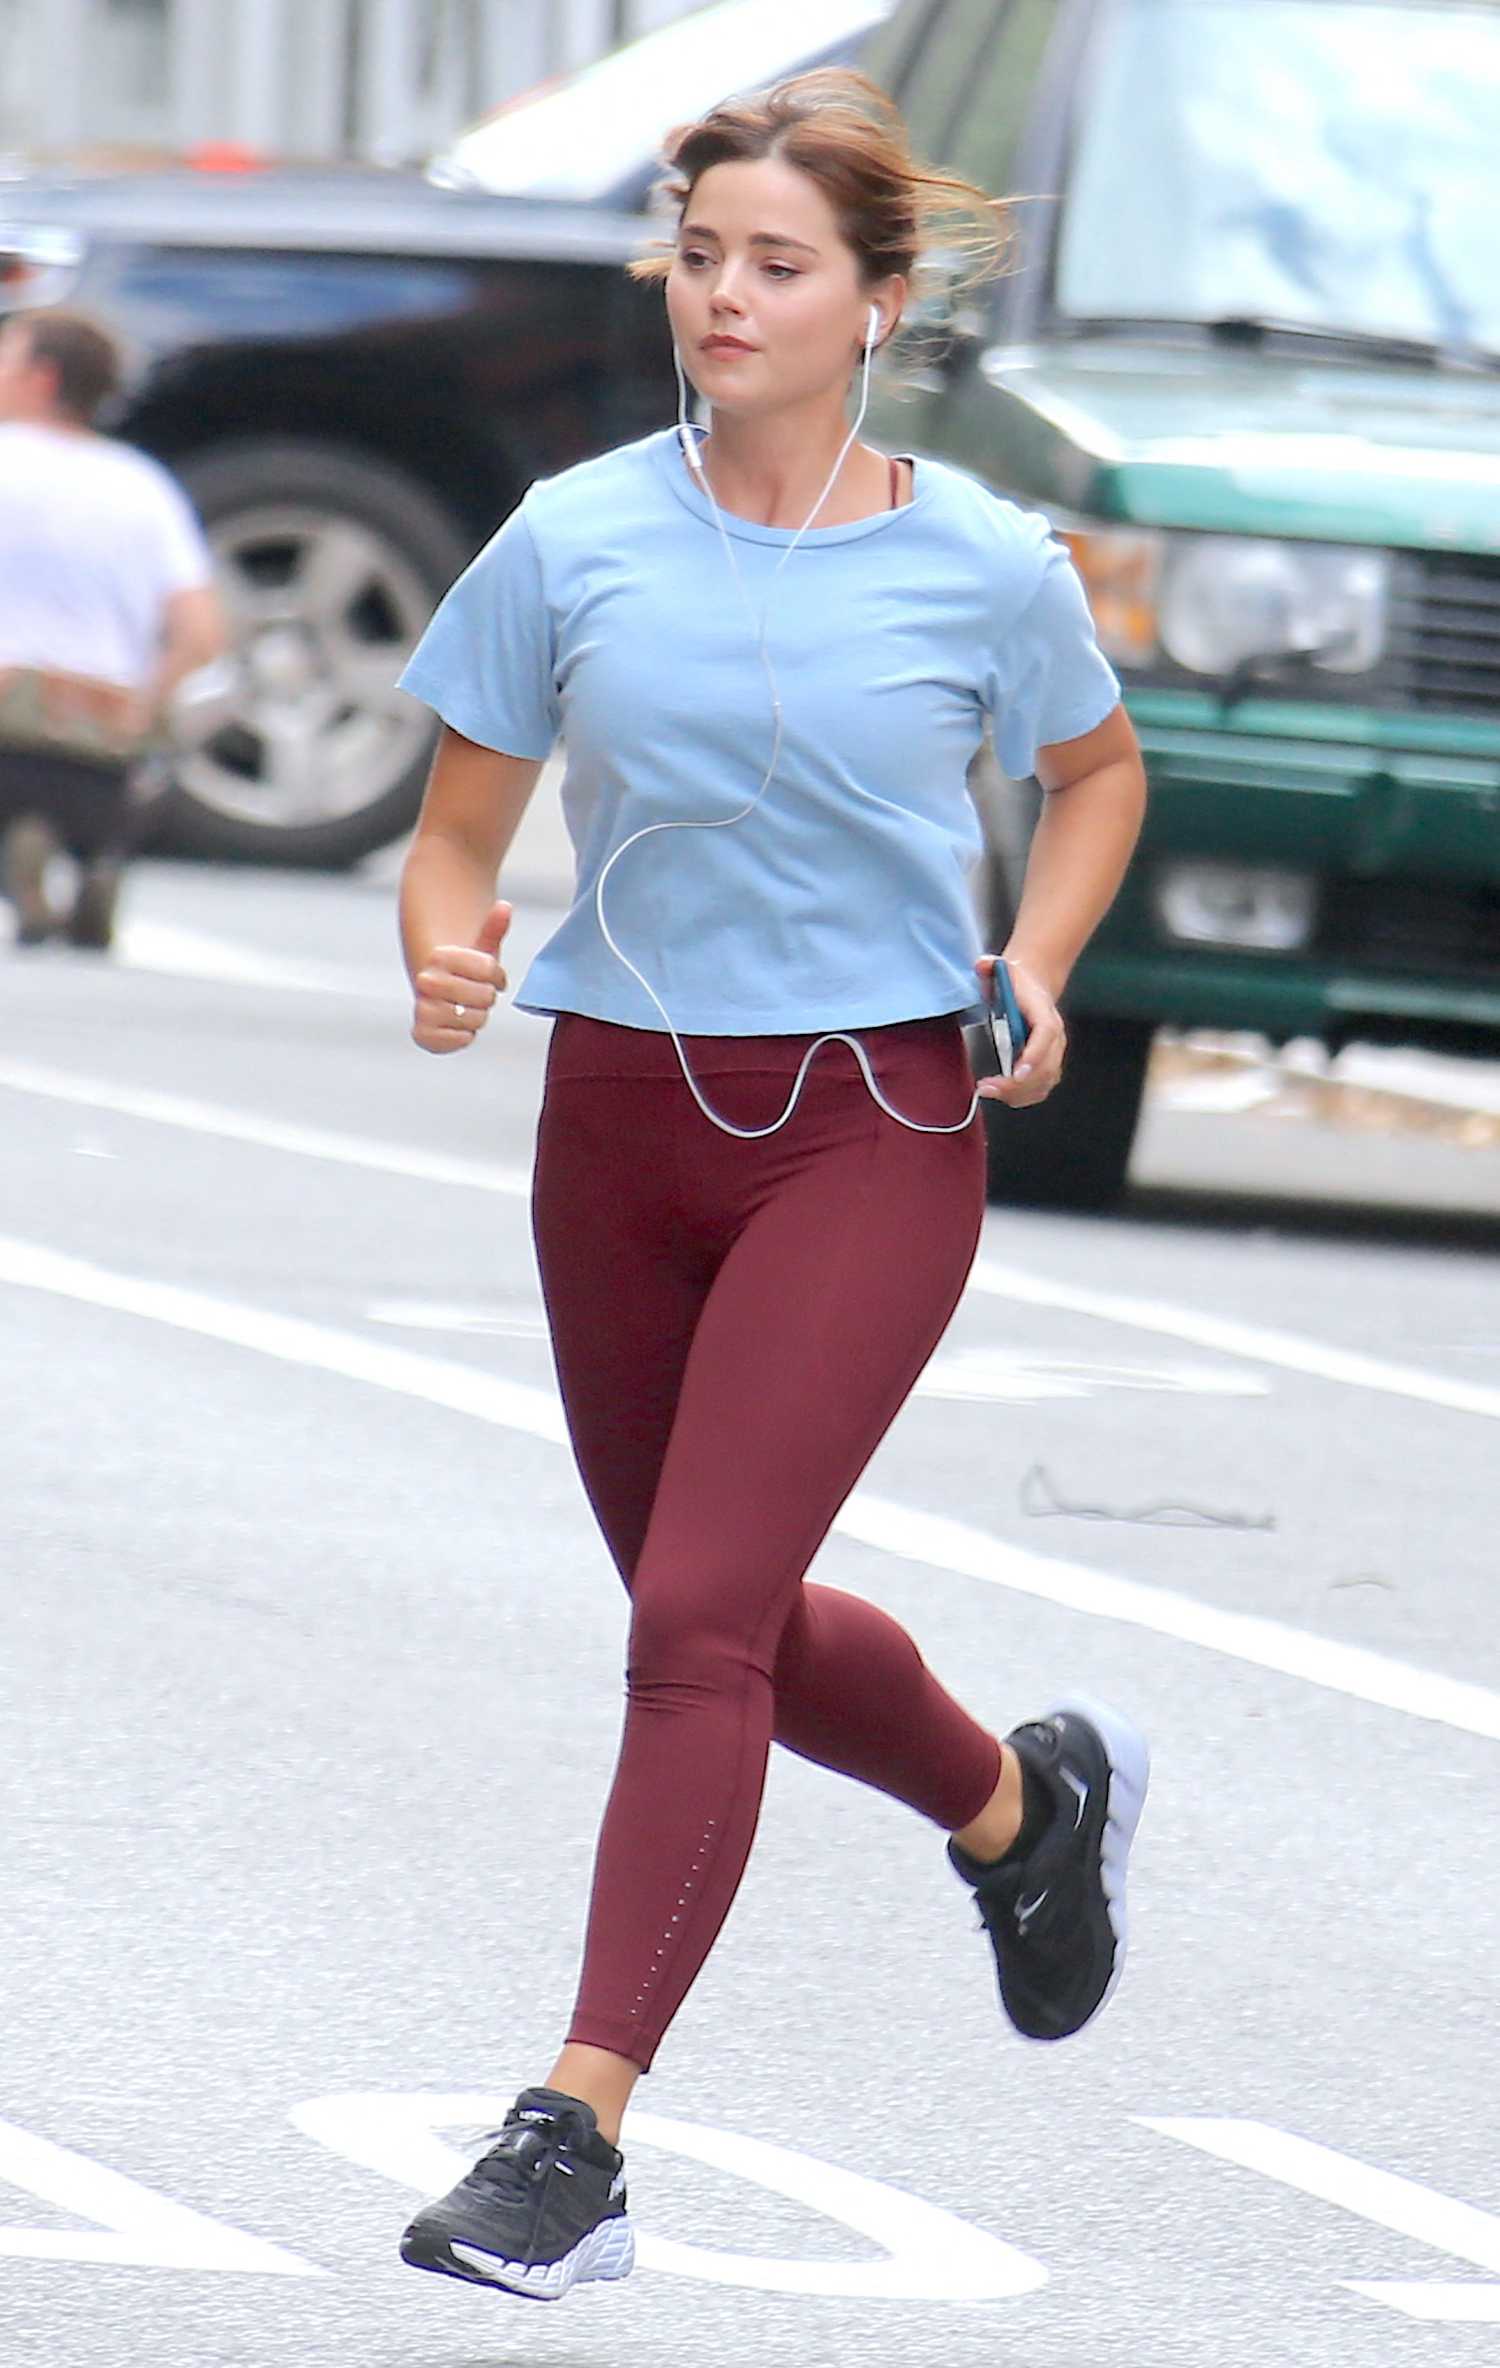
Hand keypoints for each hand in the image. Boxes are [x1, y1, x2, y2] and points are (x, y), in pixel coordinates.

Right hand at [412, 900, 511, 1053]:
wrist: (436, 995)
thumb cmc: (465, 971)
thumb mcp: (480, 948)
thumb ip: (493, 928)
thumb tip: (505, 907)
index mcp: (440, 956)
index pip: (489, 969)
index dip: (497, 976)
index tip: (491, 976)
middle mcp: (427, 980)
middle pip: (485, 997)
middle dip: (487, 997)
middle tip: (476, 994)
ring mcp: (423, 1007)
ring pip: (477, 1019)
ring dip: (478, 1016)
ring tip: (466, 1007)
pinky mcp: (423, 1034)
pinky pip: (463, 1039)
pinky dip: (466, 1035)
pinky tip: (457, 1024)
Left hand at [973, 952, 1065, 1106]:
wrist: (1033, 988)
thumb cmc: (1017, 983)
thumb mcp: (1003, 969)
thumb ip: (991, 966)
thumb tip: (982, 964)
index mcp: (1045, 1013)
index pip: (1046, 1035)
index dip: (1034, 1055)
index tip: (1016, 1072)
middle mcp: (1055, 1038)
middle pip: (1045, 1067)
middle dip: (1016, 1083)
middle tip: (987, 1087)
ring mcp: (1053, 1055)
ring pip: (1043, 1083)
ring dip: (1017, 1093)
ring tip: (989, 1090)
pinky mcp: (1047, 1068)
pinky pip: (1039, 1089)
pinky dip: (1021, 1096)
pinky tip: (1000, 1093)